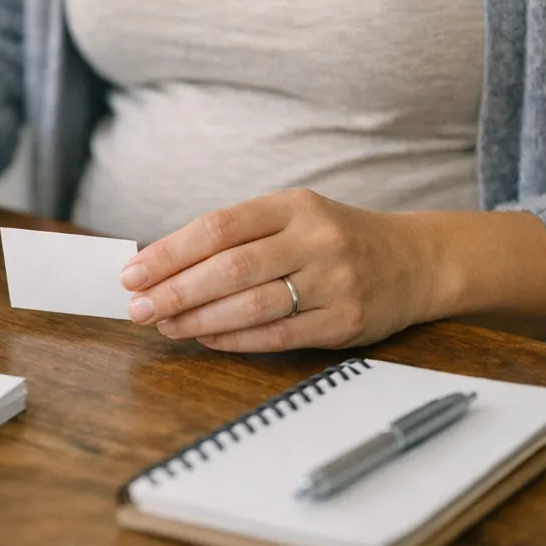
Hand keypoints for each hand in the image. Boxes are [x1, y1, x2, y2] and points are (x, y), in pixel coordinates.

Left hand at [120, 189, 435, 352]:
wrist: (413, 260)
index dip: (170, 251)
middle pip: (231, 268)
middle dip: (175, 290)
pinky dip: (235, 339)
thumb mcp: (291, 216)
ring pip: (252, 305)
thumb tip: (163, 264)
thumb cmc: (333, 237)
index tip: (133, 271)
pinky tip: (204, 337)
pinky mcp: (345, 322)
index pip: (219, 227)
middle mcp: (315, 239)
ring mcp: (334, 282)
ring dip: (198, 318)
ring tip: (164, 324)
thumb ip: (236, 236)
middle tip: (138, 306)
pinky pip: (278, 335)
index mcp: (292, 206)